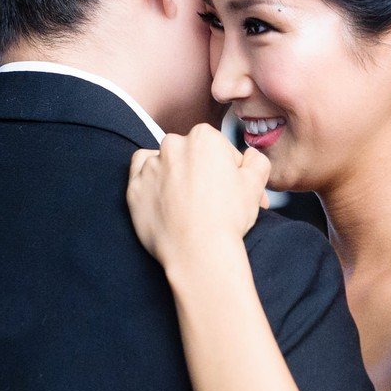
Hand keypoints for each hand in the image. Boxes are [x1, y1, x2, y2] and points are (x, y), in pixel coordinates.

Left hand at [127, 124, 271, 268]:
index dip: (228, 171)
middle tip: (211, 199)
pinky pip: (140, 176)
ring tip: (187, 202)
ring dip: (174, 175)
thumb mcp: (255, 184)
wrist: (198, 252)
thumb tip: (250, 157)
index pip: (218, 149)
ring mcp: (150, 166)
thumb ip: (256, 161)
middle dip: (200, 171)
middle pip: (190, 154)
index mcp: (203, 138)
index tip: (231, 189)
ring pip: (163, 162)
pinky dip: (150, 182)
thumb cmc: (226, 218)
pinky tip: (164, 198)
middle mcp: (173, 146)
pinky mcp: (134, 188)